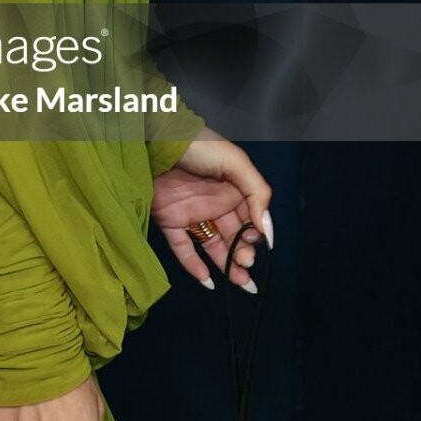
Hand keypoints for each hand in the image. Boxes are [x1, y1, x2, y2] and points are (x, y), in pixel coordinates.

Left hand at [150, 127, 273, 291]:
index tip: (257, 242)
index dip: (254, 234)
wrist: (154, 137)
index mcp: (232, 188)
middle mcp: (212, 202)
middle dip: (244, 254)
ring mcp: (190, 212)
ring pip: (212, 246)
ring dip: (226, 266)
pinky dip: (194, 266)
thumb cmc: (197, 143)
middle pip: (233, 236)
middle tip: (247, 266)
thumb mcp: (236, 161)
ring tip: (241, 283)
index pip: (249, 219)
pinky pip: (183, 248)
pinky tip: (207, 281)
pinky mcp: (168, 219)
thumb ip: (257, 193)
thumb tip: (267, 229)